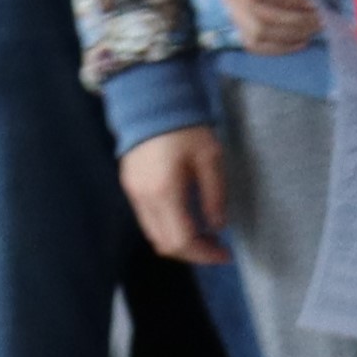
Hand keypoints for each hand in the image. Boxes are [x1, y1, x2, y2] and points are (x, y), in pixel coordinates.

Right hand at [120, 124, 231, 267]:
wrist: (151, 102)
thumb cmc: (186, 128)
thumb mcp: (211, 159)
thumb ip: (215, 195)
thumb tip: (219, 227)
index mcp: (164, 192)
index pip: (181, 240)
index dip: (204, 254)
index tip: (225, 255)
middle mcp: (143, 199)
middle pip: (164, 244)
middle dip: (192, 253)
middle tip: (218, 248)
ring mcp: (132, 194)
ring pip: (154, 235)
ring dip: (179, 242)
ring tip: (206, 236)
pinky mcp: (130, 187)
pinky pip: (148, 220)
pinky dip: (168, 228)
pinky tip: (187, 220)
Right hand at [217, 0, 323, 52]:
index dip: (287, 4)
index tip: (315, 2)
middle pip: (256, 19)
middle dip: (294, 24)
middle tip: (323, 19)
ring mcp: (228, 2)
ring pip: (254, 36)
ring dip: (289, 38)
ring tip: (315, 27)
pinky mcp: (238, 15)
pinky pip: (254, 41)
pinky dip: (279, 46)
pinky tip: (302, 38)